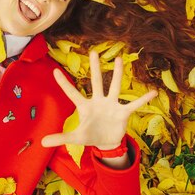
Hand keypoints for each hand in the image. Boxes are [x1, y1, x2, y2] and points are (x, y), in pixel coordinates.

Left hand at [41, 51, 157, 149]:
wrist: (107, 142)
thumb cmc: (90, 135)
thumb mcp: (75, 137)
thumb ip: (60, 137)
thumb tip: (41, 142)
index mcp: (85, 107)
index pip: (72, 93)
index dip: (63, 84)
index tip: (54, 70)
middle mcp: (98, 101)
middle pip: (95, 82)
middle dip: (94, 68)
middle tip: (93, 52)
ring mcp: (111, 105)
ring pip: (114, 86)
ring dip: (117, 74)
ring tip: (119, 59)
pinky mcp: (123, 112)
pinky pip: (134, 104)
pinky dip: (143, 99)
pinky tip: (153, 92)